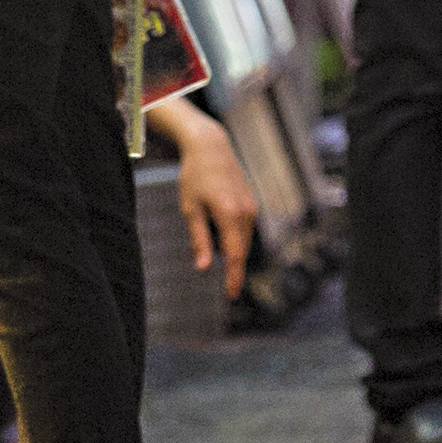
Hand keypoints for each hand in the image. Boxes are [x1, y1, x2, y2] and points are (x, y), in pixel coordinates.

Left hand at [145, 94, 257, 286]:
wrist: (211, 147)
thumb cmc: (195, 176)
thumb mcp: (190, 208)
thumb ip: (198, 239)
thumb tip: (202, 267)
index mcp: (228, 214)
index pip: (234, 254)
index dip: (233, 277)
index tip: (231, 295)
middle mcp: (245, 212)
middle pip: (239, 250)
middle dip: (229, 263)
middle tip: (220, 272)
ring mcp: (251, 207)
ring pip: (242, 240)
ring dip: (230, 248)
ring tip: (212, 232)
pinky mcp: (251, 204)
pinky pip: (243, 229)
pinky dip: (233, 236)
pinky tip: (219, 224)